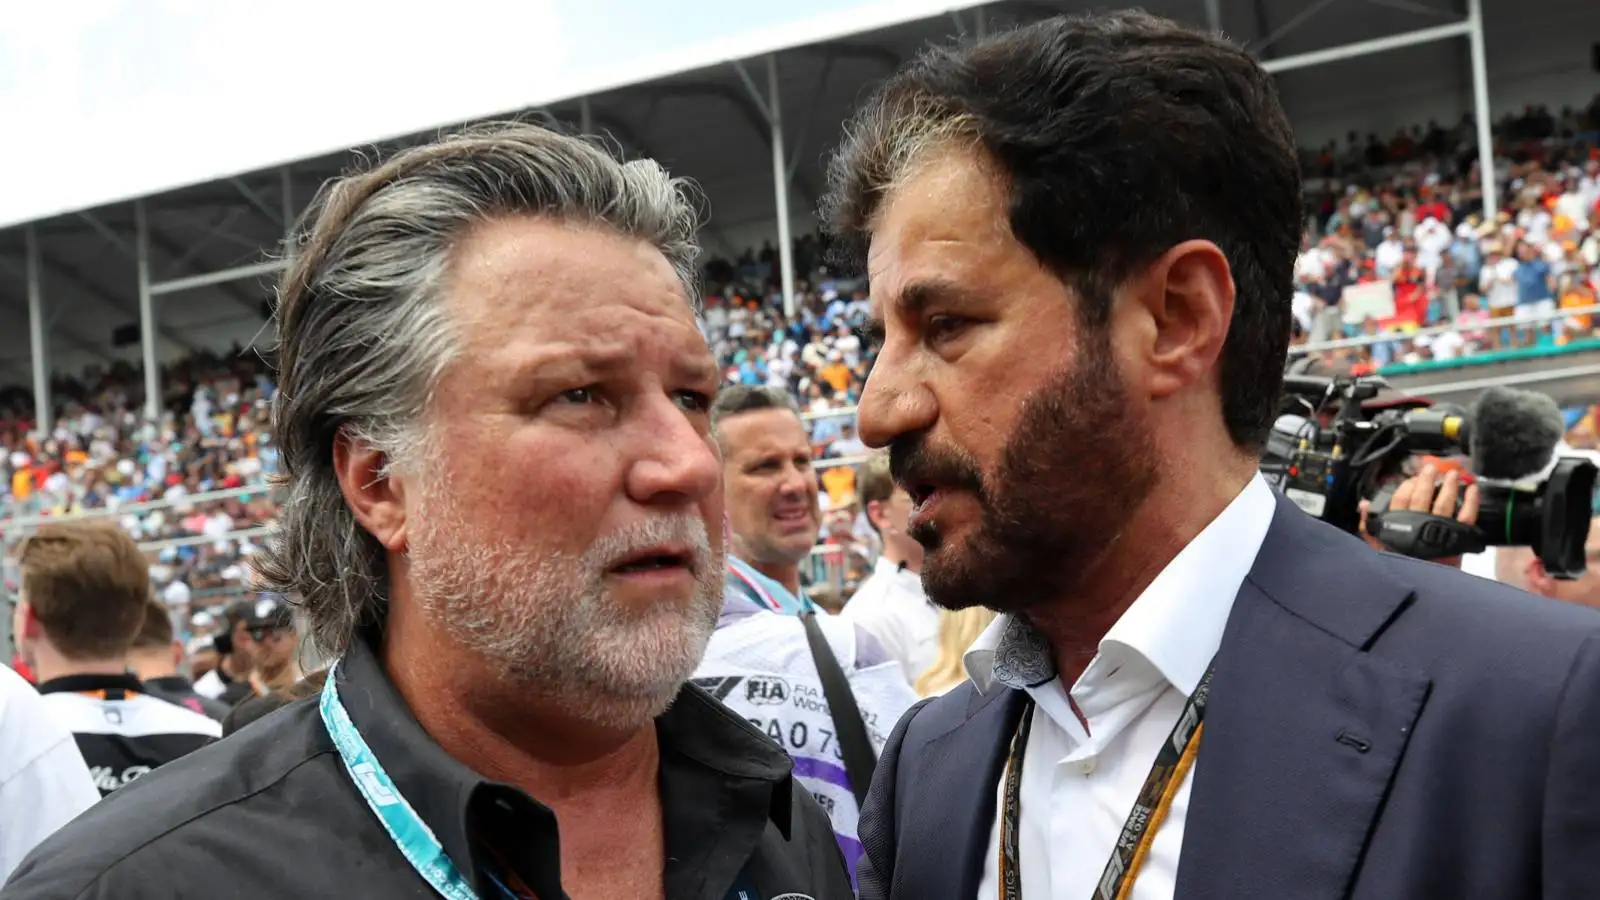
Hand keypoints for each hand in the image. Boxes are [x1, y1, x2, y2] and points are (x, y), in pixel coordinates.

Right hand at [1360, 463, 1480, 567]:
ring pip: (1445, 502)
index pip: (1401, 498)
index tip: (1413, 478)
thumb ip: (1369, 525)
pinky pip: (1466, 516)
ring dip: (1449, 486)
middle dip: (1428, 479)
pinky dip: (1471, 502)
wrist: (1420, 589)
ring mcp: (1440, 529)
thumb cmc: (1396, 565)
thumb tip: (1364, 504)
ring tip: (1454, 474)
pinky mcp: (1457, 537)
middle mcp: (1419, 523)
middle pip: (1423, 496)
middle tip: (1432, 467)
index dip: (1407, 486)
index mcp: (1398, 524)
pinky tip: (1472, 490)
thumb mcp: (1375, 547)